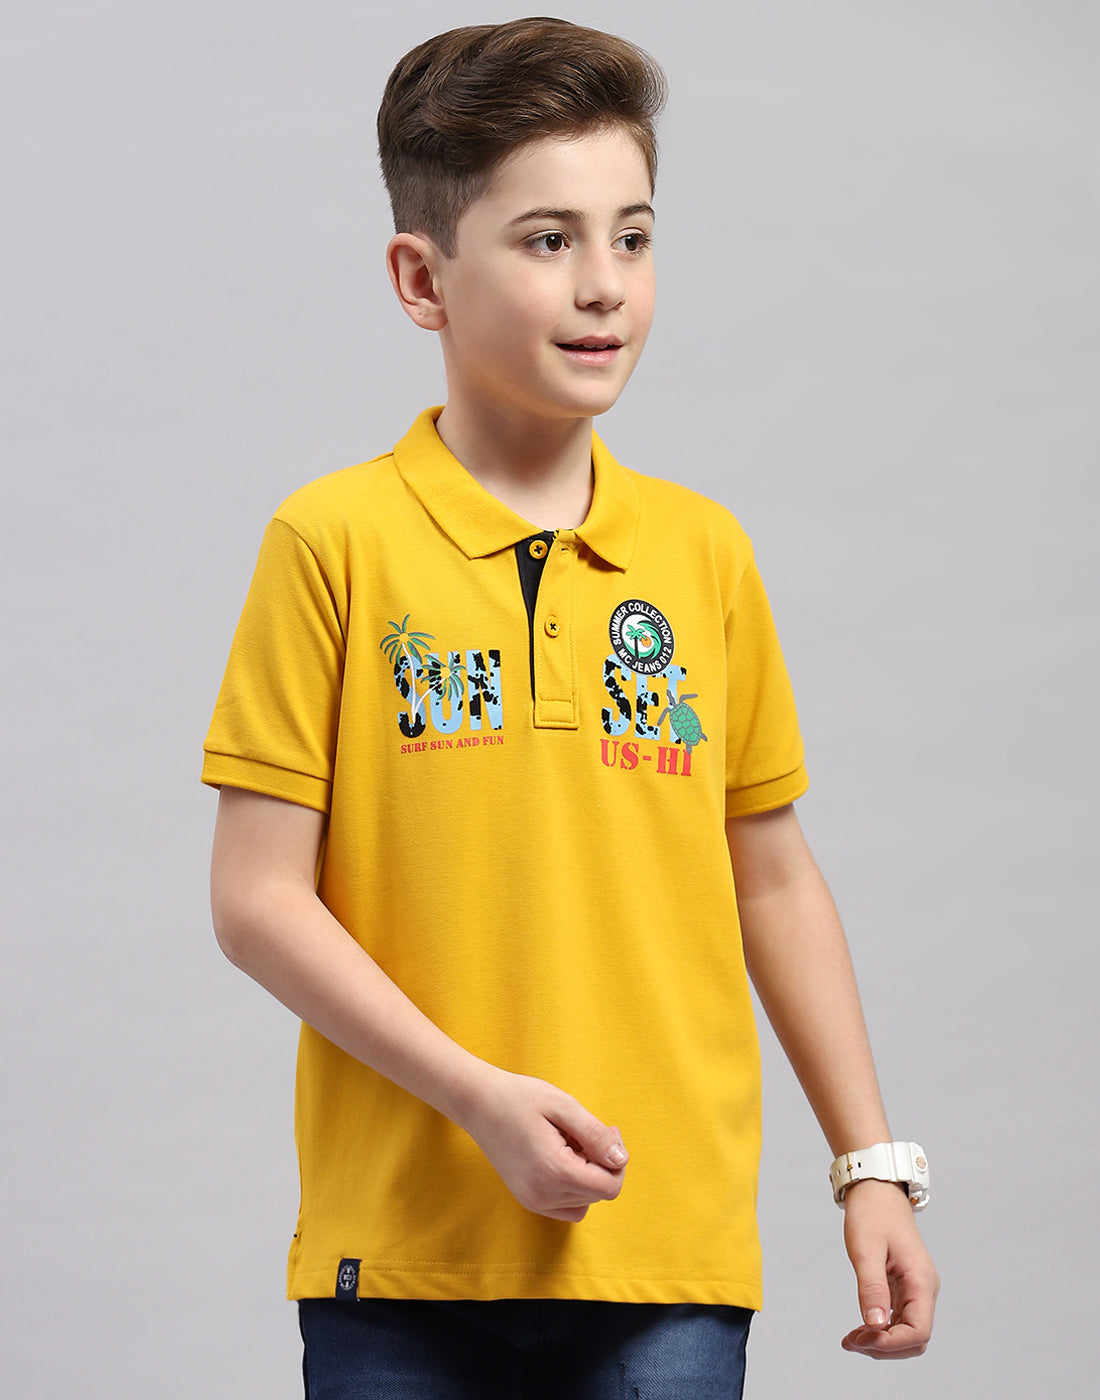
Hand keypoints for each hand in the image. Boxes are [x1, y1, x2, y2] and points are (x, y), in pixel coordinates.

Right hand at [462, 1070, 627, 1222]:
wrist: (478, 1103)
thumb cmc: (520, 1097)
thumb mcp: (563, 1106)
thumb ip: (595, 1135)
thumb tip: (621, 1159)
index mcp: (554, 1171)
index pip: (609, 1186)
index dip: (617, 1158)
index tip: (607, 1130)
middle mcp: (543, 1195)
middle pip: (599, 1193)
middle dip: (602, 1162)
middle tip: (586, 1130)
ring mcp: (533, 1201)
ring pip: (585, 1201)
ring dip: (588, 1174)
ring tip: (570, 1143)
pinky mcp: (527, 1200)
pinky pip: (567, 1206)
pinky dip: (574, 1187)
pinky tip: (564, 1159)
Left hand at [841, 1179, 939, 1357]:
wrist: (876, 1190)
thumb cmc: (872, 1214)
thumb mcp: (866, 1249)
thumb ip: (872, 1288)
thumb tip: (875, 1326)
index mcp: (922, 1281)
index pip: (919, 1331)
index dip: (891, 1343)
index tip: (860, 1338)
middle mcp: (925, 1289)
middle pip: (916, 1339)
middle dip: (885, 1347)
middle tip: (851, 1341)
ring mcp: (916, 1289)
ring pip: (908, 1332)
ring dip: (882, 1342)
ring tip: (851, 1338)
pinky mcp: (905, 1287)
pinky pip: (899, 1319)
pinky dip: (881, 1329)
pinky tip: (859, 1329)